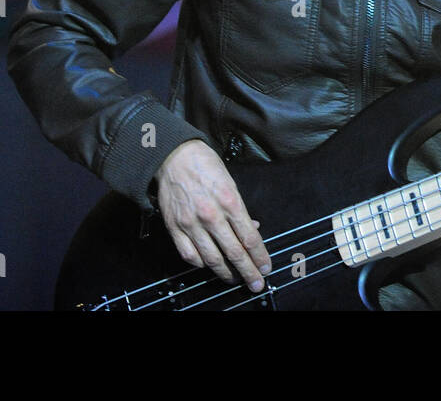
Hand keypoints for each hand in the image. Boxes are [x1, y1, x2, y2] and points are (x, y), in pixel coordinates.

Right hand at [154, 139, 271, 290]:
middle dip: (248, 271)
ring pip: (212, 258)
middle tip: (256, 283)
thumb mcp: (231, 183)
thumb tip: (252, 230)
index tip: (265, 267)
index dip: (259, 256)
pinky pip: (189, 255)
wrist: (174, 157)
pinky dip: (201, 264)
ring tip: (235, 279)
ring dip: (226, 273)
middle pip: (234, 252)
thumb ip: (240, 210)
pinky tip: (209, 265)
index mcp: (229, 201)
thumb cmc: (205, 166)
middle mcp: (211, 215)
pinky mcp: (174, 227)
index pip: (249, 237)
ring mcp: (191, 223)